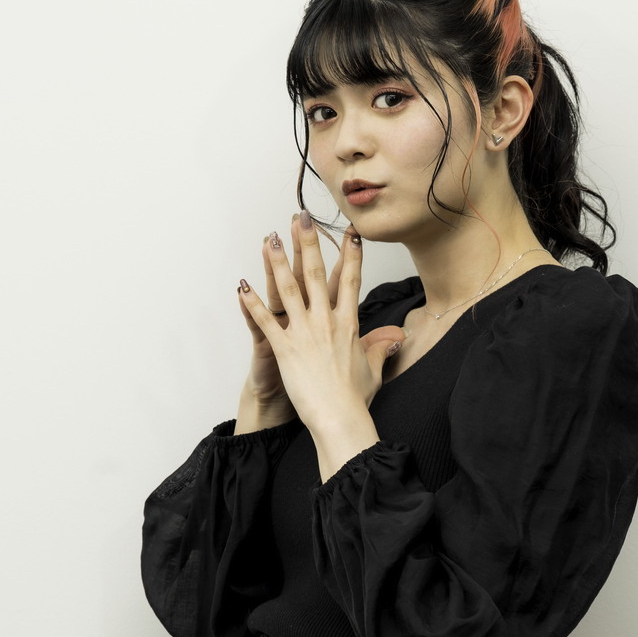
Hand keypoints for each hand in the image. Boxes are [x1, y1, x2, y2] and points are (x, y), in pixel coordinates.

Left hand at [237, 212, 405, 433]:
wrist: (339, 417)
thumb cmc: (355, 398)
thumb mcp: (373, 369)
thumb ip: (381, 348)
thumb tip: (396, 338)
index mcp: (348, 324)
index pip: (350, 281)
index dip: (350, 255)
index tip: (350, 233)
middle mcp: (326, 322)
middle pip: (316, 274)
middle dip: (308, 243)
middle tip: (301, 219)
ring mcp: (304, 333)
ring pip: (287, 289)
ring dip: (276, 262)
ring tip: (269, 239)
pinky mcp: (284, 348)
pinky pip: (265, 320)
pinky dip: (252, 303)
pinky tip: (241, 286)